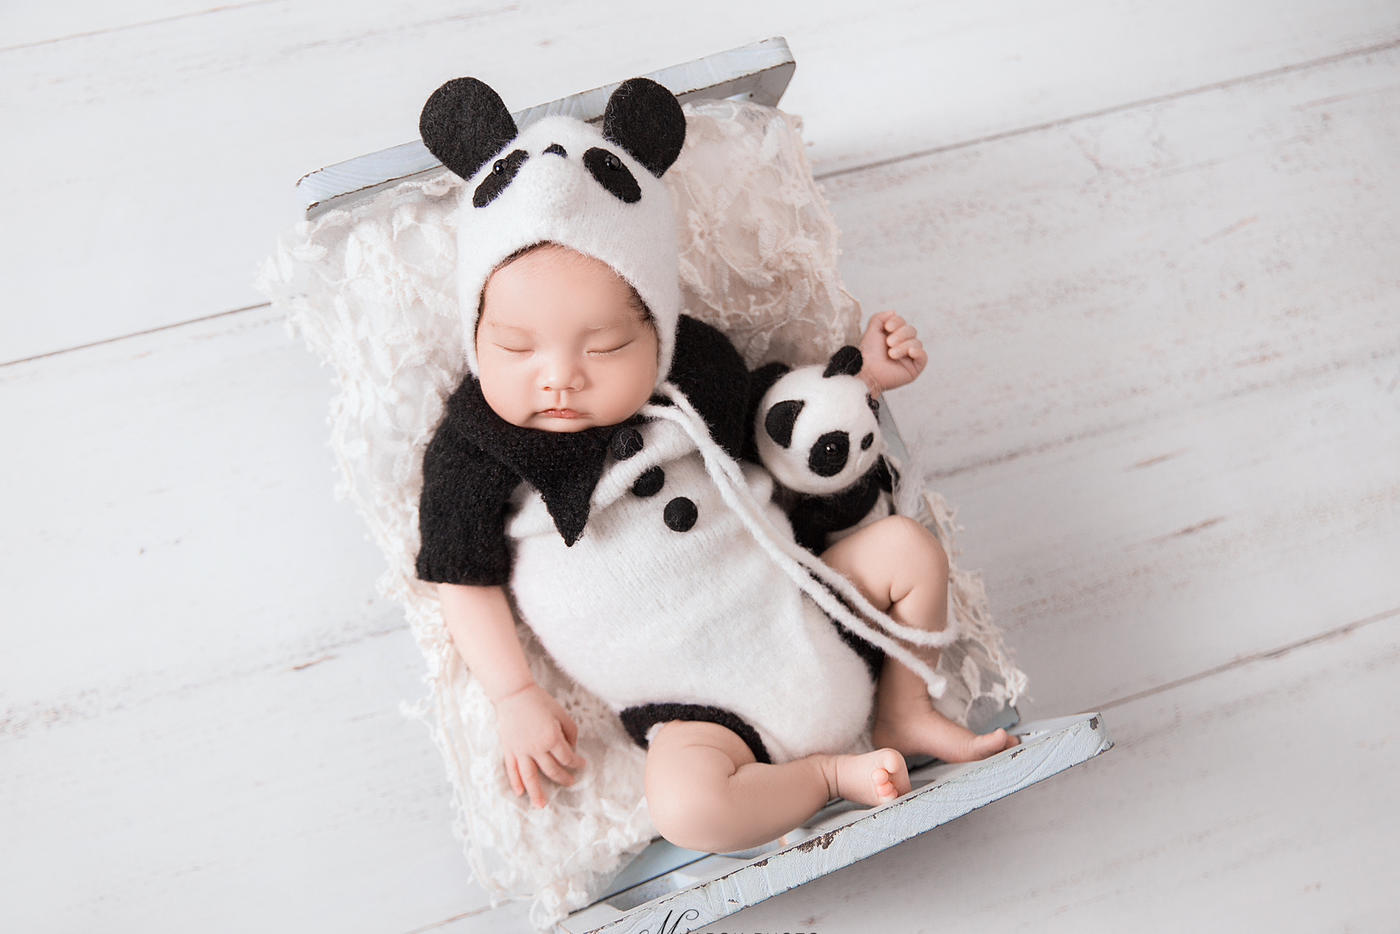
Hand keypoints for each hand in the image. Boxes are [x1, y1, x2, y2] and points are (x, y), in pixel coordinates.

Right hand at [492, 683, 586, 807]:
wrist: (514, 693)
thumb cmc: (540, 701)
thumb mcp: (561, 713)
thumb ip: (570, 732)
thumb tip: (571, 749)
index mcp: (551, 738)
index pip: (567, 758)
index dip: (576, 763)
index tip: (582, 765)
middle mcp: (536, 748)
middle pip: (551, 770)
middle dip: (563, 778)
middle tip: (570, 783)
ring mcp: (521, 750)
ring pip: (530, 776)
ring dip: (536, 792)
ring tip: (541, 806)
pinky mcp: (509, 749)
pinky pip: (512, 769)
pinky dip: (516, 781)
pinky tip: (520, 792)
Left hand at [858, 310, 926, 396]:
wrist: (866, 370)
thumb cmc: (867, 354)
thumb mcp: (871, 331)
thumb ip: (879, 318)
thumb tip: (893, 312)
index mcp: (893, 336)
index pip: (903, 323)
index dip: (897, 322)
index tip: (887, 327)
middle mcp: (903, 345)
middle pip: (911, 331)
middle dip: (901, 334)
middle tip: (888, 343)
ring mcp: (909, 357)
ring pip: (916, 343)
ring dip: (903, 346)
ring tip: (891, 354)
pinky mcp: (914, 368)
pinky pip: (923, 357)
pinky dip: (918, 352)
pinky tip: (910, 352)